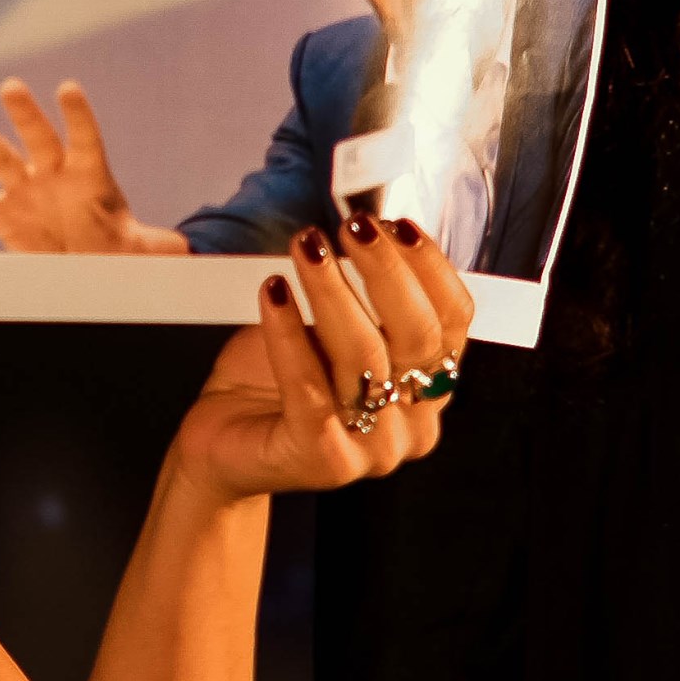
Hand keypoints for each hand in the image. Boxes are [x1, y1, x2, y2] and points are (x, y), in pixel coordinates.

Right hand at [0, 79, 190, 253]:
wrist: (89, 263)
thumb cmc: (117, 249)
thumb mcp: (142, 252)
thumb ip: (157, 248)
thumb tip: (184, 252)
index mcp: (91, 174)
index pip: (86, 139)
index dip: (78, 117)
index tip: (68, 90)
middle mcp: (54, 173)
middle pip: (38, 138)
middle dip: (26, 115)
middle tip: (12, 88)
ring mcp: (24, 189)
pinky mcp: (2, 213)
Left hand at [174, 215, 471, 502]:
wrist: (227, 450)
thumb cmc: (278, 385)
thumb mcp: (329, 329)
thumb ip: (360, 291)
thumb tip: (363, 222)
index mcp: (428, 390)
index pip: (452, 321)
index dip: (430, 267)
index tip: (395, 224)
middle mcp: (411, 425)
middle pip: (417, 336)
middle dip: (385, 270)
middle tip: (351, 227)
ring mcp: (371, 449)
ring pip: (364, 357)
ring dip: (333, 290)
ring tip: (307, 248)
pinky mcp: (322, 458)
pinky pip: (309, 386)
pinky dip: (288, 333)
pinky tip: (275, 293)